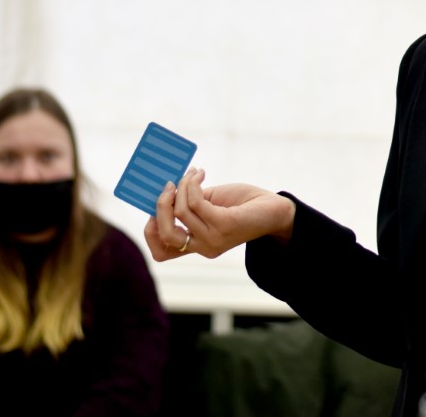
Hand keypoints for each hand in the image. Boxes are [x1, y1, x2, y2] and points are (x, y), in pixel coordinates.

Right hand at [144, 167, 296, 260]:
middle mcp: (203, 247)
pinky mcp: (224, 225)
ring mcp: (213, 239)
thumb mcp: (208, 205)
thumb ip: (187, 202)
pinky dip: (192, 184)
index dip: (150, 230)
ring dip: (182, 186)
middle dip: (160, 206)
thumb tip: (163, 186)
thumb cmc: (241, 205)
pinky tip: (200, 174)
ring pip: (180, 212)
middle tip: (169, 185)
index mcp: (197, 246)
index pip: (161, 253)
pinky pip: (196, 203)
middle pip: (165, 233)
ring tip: (192, 173)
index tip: (154, 206)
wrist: (275, 210)